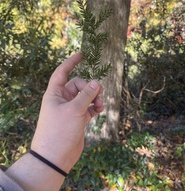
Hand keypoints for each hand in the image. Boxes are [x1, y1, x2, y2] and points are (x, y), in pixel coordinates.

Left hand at [31, 52, 103, 172]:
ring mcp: (70, 109)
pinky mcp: (77, 118)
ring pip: (85, 96)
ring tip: (100, 104)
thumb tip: (96, 82)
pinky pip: (88, 107)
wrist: (55, 157)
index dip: (70, 63)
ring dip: (94, 98)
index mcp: (55, 94)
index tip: (81, 55)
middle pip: (78, 85)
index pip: (62, 73)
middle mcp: (62, 99)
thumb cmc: (59, 131)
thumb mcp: (74, 110)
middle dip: (89, 87)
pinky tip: (100, 110)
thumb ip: (86, 95)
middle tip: (99, 92)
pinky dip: (94, 107)